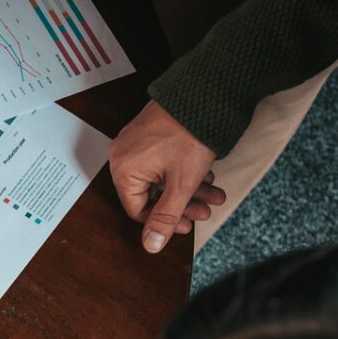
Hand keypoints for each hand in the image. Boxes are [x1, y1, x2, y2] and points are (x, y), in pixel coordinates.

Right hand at [109, 100, 225, 253]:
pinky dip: (182, 171)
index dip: (165, 222)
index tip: (188, 224)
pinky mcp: (149, 131)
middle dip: (183, 204)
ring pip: (160, 177)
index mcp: (123, 169)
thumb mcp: (181, 184)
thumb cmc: (191, 134)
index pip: (138, 209)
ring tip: (213, 193)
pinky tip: (206, 175)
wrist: (206, 92)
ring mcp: (135, 141)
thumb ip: (165, 218)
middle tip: (205, 208)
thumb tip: (150, 246)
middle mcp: (123, 155)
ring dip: (189, 189)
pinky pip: (160, 160)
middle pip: (152, 193)